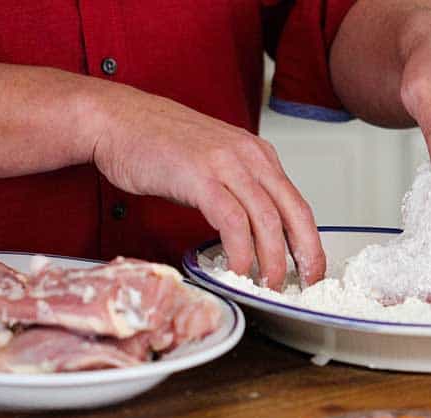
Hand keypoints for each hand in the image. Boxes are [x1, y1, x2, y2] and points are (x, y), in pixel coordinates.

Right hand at [87, 84, 324, 287]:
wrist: (118, 119)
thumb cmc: (159, 144)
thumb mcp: (215, 162)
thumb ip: (239, 189)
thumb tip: (255, 230)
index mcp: (258, 155)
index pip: (297, 204)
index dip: (310, 241)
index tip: (312, 270)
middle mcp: (249, 157)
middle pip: (292, 212)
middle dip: (304, 254)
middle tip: (304, 285)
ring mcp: (226, 164)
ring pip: (266, 219)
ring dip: (272, 258)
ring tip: (268, 284)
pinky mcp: (200, 175)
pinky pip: (232, 220)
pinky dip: (240, 249)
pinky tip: (238, 268)